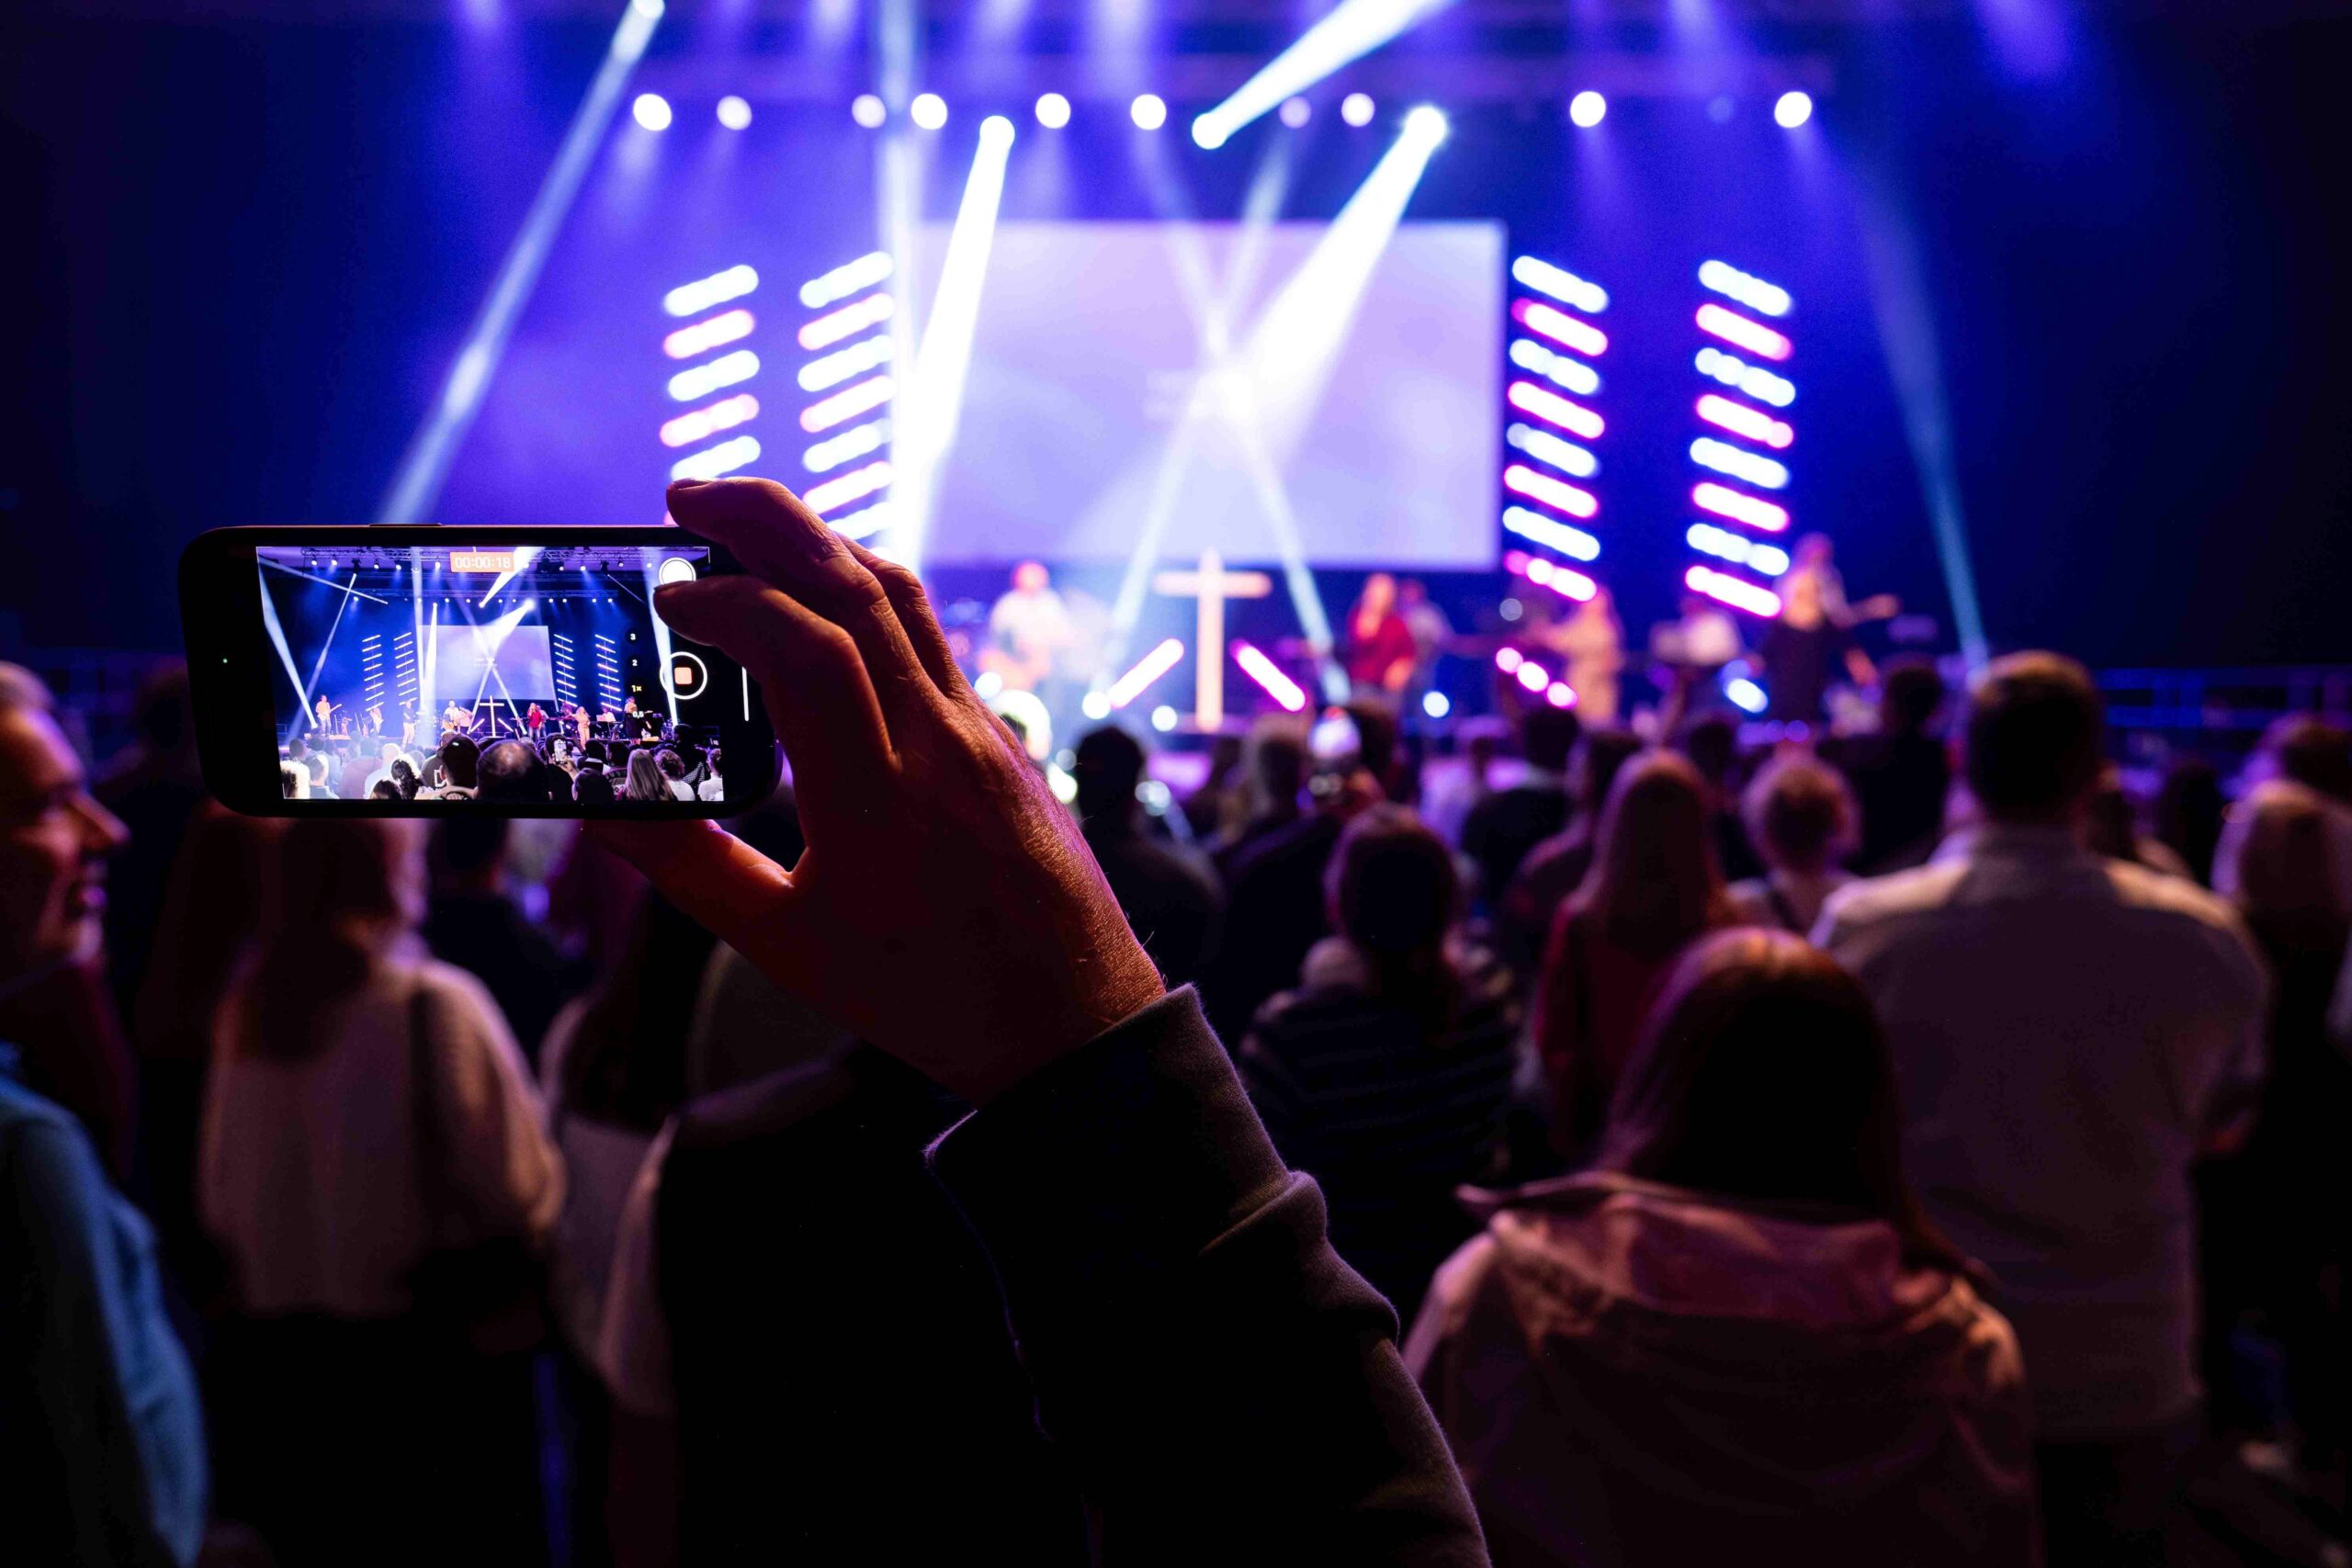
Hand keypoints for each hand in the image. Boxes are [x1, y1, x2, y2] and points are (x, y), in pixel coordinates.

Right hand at [590, 477, 1164, 1102]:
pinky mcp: (1002, 739)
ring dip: (822, 541)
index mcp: (878, 795)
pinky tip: (826, 605)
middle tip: (687, 493)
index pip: (804, 647)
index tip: (665, 597)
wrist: (1074, 1022)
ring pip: (902, 598)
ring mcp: (980, 731)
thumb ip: (693, 872)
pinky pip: (931, 637)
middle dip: (766, 518)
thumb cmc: (932, 998)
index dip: (728, 600)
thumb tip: (603, 811)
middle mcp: (938, 741)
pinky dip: (868, 593)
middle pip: (855, 585)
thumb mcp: (790, 948)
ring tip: (749, 527)